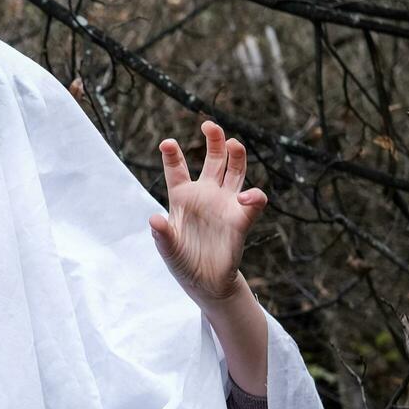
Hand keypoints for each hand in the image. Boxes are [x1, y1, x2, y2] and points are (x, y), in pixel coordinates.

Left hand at [149, 120, 267, 307]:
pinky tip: (245, 197)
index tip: (167, 142)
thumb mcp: (168, 250)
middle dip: (214, 140)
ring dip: (236, 155)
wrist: (205, 283)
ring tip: (234, 143)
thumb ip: (163, 235)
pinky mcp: (242, 219)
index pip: (177, 170)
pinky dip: (253, 195)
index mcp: (182, 198)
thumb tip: (155, 220)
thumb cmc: (182, 262)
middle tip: (209, 125)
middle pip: (214, 160)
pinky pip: (254, 201)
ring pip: (236, 170)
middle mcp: (206, 195)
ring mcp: (226, 204)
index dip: (172, 154)